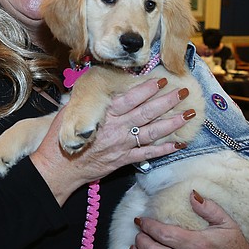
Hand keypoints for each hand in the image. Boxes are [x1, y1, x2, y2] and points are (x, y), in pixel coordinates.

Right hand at [30, 77, 192, 204]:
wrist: (59, 168)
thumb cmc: (61, 140)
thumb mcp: (69, 114)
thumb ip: (86, 102)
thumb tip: (96, 88)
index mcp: (104, 115)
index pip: (131, 99)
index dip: (147, 89)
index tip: (162, 80)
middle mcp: (117, 129)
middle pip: (147, 113)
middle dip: (167, 101)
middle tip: (183, 92)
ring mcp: (122, 145)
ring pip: (152, 132)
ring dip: (172, 123)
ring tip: (188, 114)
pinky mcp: (124, 160)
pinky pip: (148, 154)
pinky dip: (164, 149)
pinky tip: (178, 144)